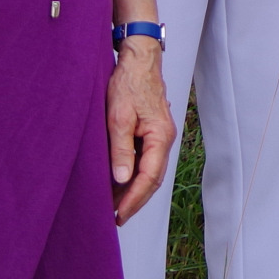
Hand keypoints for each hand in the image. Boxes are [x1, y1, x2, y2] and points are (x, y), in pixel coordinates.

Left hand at [109, 41, 175, 221]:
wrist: (138, 60)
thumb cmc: (129, 84)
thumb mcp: (118, 117)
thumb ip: (121, 149)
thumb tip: (121, 179)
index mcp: (161, 136)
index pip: (150, 177)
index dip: (134, 199)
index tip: (119, 214)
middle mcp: (164, 139)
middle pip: (153, 179)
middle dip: (135, 200)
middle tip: (116, 218)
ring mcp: (160, 136)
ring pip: (150, 172)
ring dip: (133, 190)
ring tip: (114, 206)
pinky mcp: (152, 133)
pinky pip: (145, 161)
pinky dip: (133, 175)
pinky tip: (118, 183)